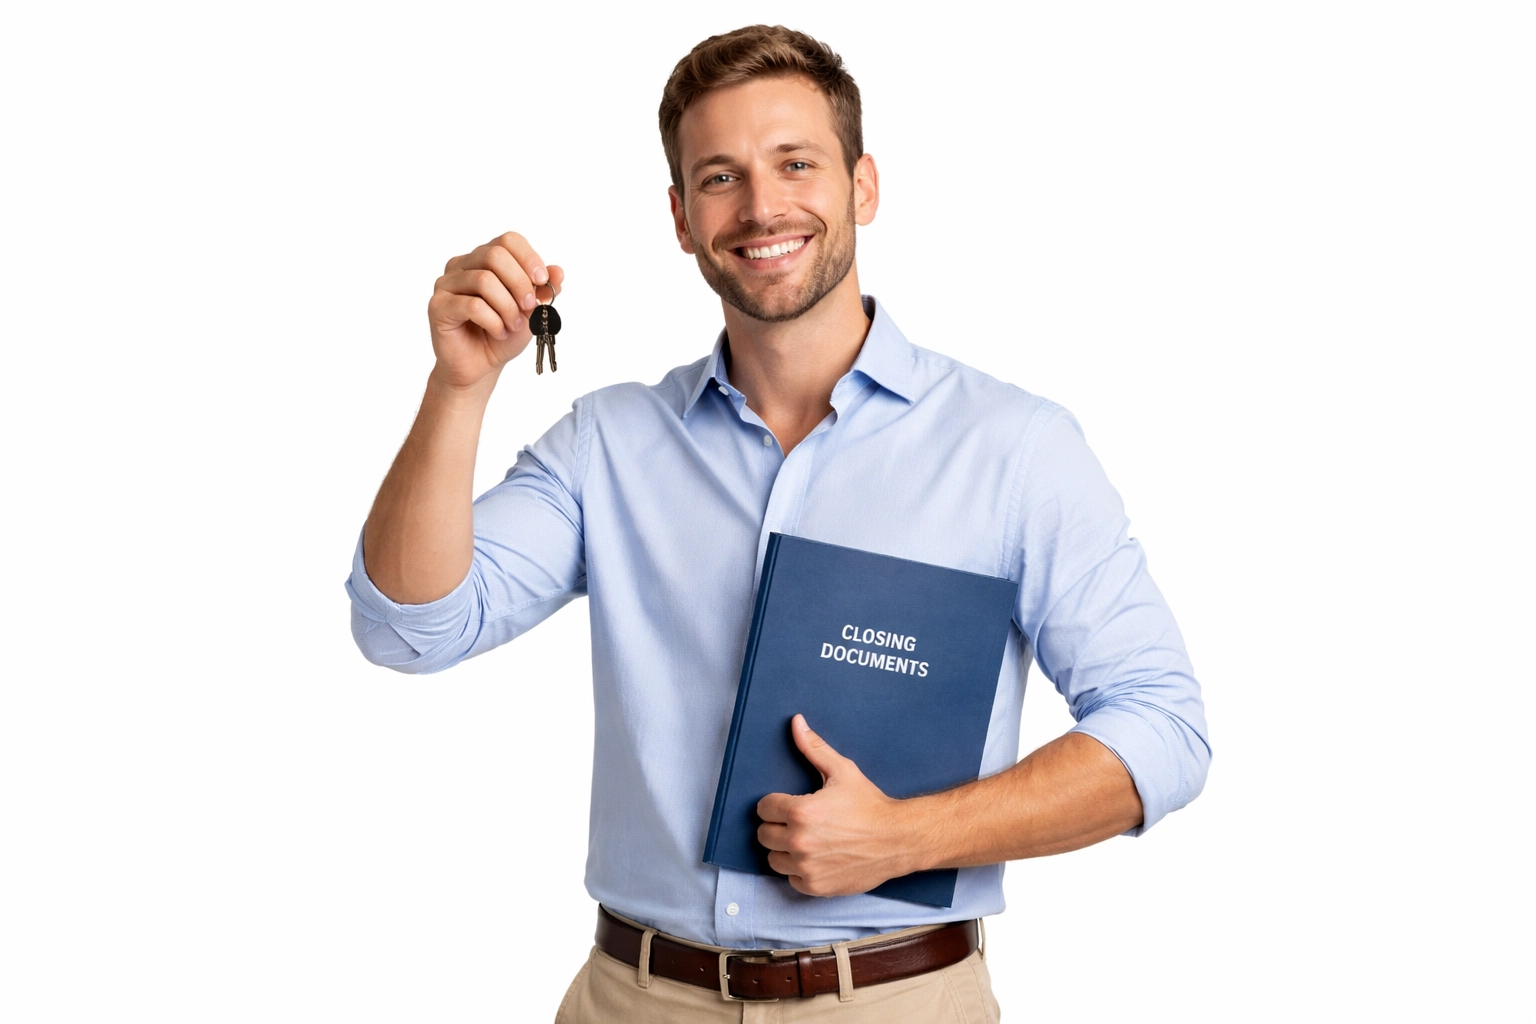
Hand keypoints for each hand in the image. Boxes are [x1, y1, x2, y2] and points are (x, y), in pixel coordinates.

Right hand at [427, 232, 564, 389]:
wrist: (480, 366)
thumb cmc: (503, 334)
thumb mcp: (530, 311)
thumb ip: (543, 289)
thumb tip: (558, 271)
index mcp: (484, 259)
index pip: (507, 240)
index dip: (529, 258)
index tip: (543, 280)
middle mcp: (462, 265)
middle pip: (494, 255)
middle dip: (519, 283)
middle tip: (529, 307)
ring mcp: (447, 284)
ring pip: (483, 280)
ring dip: (507, 307)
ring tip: (513, 325)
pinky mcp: (438, 306)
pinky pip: (472, 305)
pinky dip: (493, 321)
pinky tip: (499, 332)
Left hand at [755, 715, 918, 896]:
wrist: (897, 839)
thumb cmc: (869, 805)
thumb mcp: (842, 771)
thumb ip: (813, 748)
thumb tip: (796, 722)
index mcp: (800, 812)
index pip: (763, 808)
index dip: (775, 804)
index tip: (789, 804)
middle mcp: (799, 842)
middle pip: (764, 835)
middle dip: (777, 826)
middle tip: (799, 822)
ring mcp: (806, 868)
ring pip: (774, 859)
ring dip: (785, 850)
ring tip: (807, 840)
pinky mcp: (816, 887)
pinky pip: (791, 880)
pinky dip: (799, 871)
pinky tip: (817, 858)